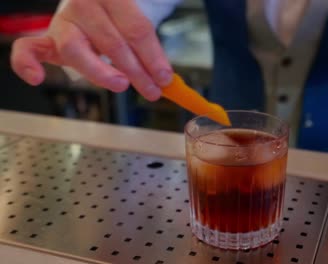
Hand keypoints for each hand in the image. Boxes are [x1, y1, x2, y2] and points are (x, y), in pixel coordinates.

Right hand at [10, 0, 171, 100]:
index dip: (153, 57)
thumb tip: (164, 78)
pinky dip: (27, 64)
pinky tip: (36, 79)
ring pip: (76, 50)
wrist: (95, 3)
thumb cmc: (117, 14)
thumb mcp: (134, 21)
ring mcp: (63, 22)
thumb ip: (146, 45)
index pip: (136, 29)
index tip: (165, 78)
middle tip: (152, 90)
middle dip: (136, 71)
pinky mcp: (48, 38)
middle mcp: (84, 4)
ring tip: (122, 85)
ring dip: (102, 73)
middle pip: (111, 42)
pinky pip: (28, 49)